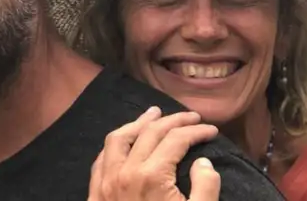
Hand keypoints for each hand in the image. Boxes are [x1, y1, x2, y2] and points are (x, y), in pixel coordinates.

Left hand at [89, 107, 220, 200]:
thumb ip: (205, 187)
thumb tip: (202, 162)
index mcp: (151, 176)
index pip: (176, 140)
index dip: (196, 131)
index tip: (211, 130)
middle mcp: (124, 171)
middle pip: (149, 132)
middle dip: (173, 121)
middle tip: (191, 117)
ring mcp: (105, 182)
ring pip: (118, 138)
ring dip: (139, 123)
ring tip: (155, 113)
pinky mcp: (95, 195)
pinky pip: (102, 158)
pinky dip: (116, 142)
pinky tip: (125, 141)